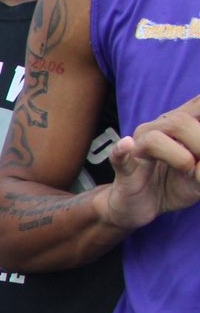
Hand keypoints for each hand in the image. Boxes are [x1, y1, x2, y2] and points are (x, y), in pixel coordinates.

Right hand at [104, 94, 199, 231]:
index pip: (196, 106)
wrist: (142, 207)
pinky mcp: (124, 169)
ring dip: (180, 157)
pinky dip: (122, 150)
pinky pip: (119, 156)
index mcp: (179, 125)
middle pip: (180, 121)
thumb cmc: (175, 185)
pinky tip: (127, 145)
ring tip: (188, 171)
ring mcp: (138, 148)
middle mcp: (156, 130)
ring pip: (155, 139)